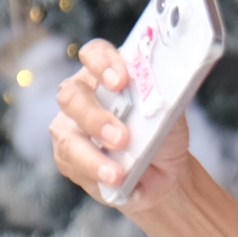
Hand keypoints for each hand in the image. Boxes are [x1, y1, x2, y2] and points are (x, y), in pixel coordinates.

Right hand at [51, 39, 200, 215]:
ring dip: (92, 156)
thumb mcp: (169, 111)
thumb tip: (155, 94)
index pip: (94, 55)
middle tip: (120, 138)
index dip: (102, 64)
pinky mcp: (69, 157)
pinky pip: (73, 164)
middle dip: (95, 118)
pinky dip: (95, 174)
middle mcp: (83, 95)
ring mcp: (71, 126)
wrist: (164, 172)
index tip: (120, 81)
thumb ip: (159, 96)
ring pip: (67, 136)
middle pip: (72, 96)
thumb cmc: (163, 132)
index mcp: (106, 73)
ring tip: (117, 173)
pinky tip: (114, 182)